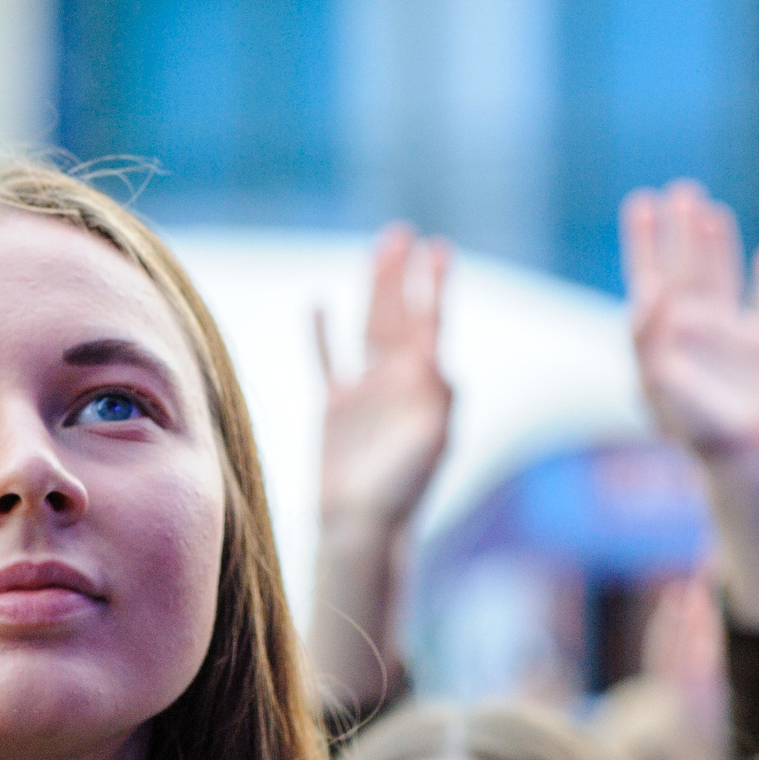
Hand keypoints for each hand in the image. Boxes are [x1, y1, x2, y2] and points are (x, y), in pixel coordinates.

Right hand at [315, 223, 453, 535]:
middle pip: (398, 315)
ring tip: (376, 252)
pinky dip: (323, 332)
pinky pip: (327, 360)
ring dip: (373, 291)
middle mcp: (397, 382)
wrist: (362, 525)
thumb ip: (437, 397)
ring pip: (368, 328)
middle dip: (401, 277)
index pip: (430, 323)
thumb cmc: (401, 490)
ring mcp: (365, 392)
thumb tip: (436, 358)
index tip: (439, 250)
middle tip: (402, 234)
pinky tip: (319, 304)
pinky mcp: (335, 408)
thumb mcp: (430, 442)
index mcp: (424, 386)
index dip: (433, 287)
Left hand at [620, 180, 758, 472]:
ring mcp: (731, 339)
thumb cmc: (692, 428)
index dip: (642, 244)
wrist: (742, 460)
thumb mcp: (658, 382)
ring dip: (718, 245)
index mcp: (663, 339)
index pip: (648, 280)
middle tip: (678, 191)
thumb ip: (646, 336)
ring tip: (710, 210)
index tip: (640, 208)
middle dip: (679, 233)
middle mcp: (694, 333)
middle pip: (685, 271)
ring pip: (723, 280)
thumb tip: (646, 289)